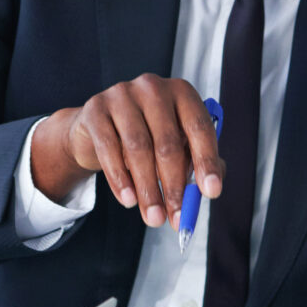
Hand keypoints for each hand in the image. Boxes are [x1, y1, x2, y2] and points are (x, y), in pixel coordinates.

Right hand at [33, 75, 223, 228]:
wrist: (98, 130)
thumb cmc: (147, 137)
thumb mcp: (177, 147)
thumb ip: (196, 164)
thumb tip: (205, 192)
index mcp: (182, 93)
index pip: (199, 127)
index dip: (206, 161)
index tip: (211, 192)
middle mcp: (153, 87)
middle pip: (167, 142)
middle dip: (174, 186)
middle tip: (177, 218)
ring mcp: (122, 94)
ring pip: (138, 148)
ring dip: (148, 189)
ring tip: (153, 217)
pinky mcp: (96, 108)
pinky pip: (109, 148)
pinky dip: (119, 179)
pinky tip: (128, 200)